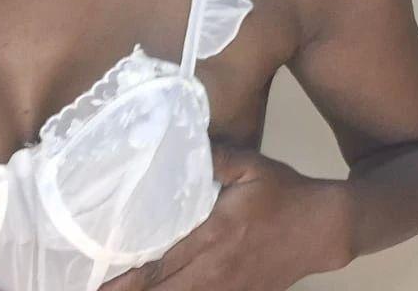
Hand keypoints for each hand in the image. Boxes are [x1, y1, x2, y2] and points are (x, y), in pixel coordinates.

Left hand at [99, 142, 352, 290]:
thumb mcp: (249, 164)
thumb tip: (172, 141)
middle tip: (93, 288)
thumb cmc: (282, 191)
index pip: (161, 263)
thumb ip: (211, 156)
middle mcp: (217, 269)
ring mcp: (230, 289)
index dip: (127, 277)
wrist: (324, 227)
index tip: (97, 276)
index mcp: (215, 235)